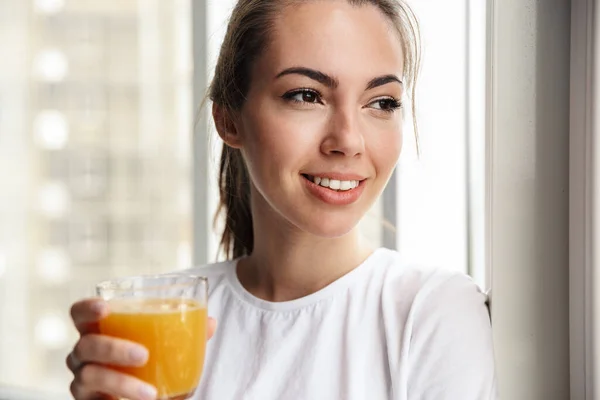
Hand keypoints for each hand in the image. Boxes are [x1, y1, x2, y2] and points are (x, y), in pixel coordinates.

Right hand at [66, 298, 216, 399]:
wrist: (147, 397)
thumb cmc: (151, 363)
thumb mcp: (169, 346)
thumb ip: (186, 332)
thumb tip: (210, 322)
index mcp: (100, 330)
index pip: (79, 313)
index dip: (87, 308)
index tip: (107, 308)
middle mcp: (84, 353)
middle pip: (85, 344)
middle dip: (114, 348)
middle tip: (144, 355)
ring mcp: (82, 380)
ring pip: (89, 376)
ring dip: (121, 383)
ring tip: (151, 393)